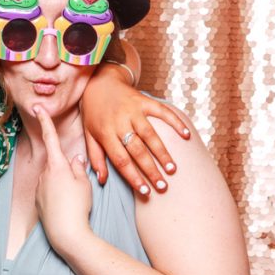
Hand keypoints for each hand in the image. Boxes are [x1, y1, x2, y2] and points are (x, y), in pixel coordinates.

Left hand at [33, 106, 92, 252]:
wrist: (66, 234)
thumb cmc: (78, 206)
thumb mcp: (84, 184)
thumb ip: (79, 168)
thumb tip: (75, 160)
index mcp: (57, 165)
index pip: (50, 137)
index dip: (45, 120)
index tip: (37, 107)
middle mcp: (44, 173)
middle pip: (57, 164)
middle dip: (68, 172)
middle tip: (78, 191)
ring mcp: (39, 187)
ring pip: (54, 180)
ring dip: (64, 187)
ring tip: (74, 203)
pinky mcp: (38, 201)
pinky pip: (50, 193)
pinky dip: (59, 198)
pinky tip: (66, 209)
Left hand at [80, 77, 190, 195]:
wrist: (99, 82)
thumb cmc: (94, 113)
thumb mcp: (89, 134)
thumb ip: (96, 157)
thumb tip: (102, 180)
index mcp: (105, 133)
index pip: (120, 160)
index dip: (133, 177)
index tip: (145, 192)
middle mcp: (120, 122)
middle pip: (137, 150)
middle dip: (151, 170)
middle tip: (163, 186)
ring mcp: (133, 110)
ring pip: (150, 134)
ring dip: (163, 152)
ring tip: (173, 169)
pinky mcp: (144, 100)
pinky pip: (162, 112)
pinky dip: (175, 122)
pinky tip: (186, 136)